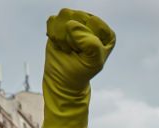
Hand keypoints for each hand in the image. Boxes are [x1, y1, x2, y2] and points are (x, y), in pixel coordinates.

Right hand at [42, 9, 115, 127]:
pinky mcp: (60, 23)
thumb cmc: (81, 71)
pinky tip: (60, 45)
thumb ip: (90, 43)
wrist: (64, 80)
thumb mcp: (93, 62)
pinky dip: (53, 35)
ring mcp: (76, 22)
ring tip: (68, 49)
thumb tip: (71, 25)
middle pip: (78, 16)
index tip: (85, 53)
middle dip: (73, 38)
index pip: (94, 23)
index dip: (85, 39)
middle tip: (75, 51)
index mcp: (106, 33)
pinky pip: (53, 20)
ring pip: (64, 15)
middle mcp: (92, 24)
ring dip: (62, 37)